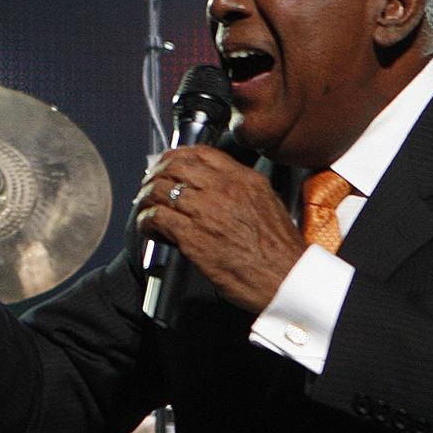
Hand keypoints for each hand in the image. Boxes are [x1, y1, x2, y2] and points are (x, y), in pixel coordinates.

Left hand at [135, 145, 305, 313]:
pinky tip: (150, 228)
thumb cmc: (280, 251)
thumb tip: (218, 189)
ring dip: (148, 198)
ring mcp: (206, 211)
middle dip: (156, 174)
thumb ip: (242, 191)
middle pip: (175, 166)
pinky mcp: (192, 236)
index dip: (176, 155)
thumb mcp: (268, 204)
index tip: (167, 163)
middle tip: (150, 184)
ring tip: (147, 207)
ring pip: (161, 189)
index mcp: (244, 179)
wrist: (285, 278)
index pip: (201, 153)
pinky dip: (147, 220)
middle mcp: (224, 189)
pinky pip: (157, 217)